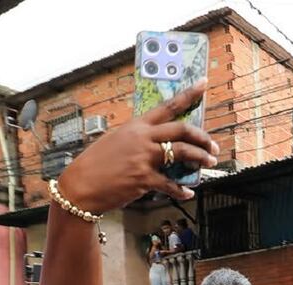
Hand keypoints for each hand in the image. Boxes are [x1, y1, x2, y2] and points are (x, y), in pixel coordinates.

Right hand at [58, 81, 218, 211]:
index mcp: (136, 126)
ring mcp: (144, 158)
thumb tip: (157, 143)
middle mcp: (142, 139)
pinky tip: (188, 192)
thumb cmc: (96, 165)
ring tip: (209, 162)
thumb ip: (137, 139)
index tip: (203, 85)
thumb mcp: (115, 141)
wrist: (80, 186)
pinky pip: (171, 184)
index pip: (167, 106)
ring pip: (182, 153)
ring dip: (200, 158)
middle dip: (202, 137)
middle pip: (181, 130)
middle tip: (213, 145)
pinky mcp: (143, 179)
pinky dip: (182, 190)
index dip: (188, 95)